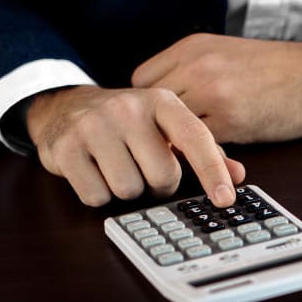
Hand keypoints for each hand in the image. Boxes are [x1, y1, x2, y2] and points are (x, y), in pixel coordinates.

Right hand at [26, 85, 245, 207]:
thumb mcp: (165, 127)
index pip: (195, 138)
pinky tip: (93, 171)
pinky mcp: (66, 147)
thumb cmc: (126, 124)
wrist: (64, 107)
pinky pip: (96, 196)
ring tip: (115, 167)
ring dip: (125, 190)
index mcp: (160, 102)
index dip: (212, 172)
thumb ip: (202, 151)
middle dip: (156, 184)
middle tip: (142, 169)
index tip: (225, 199)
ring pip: (128, 190)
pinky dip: (97, 194)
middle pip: (162, 176)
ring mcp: (94, 126)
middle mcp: (128, 108)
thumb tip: (237, 175)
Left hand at [131, 34, 301, 143]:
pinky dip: (204, 156)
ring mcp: (212, 92)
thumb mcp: (225, 54)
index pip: (142, 81)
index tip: (160, 121)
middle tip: (169, 146)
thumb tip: (163, 108)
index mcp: (192, 47)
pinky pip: (200, 146)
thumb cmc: (277, 70)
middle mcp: (197, 65)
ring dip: (178, 146)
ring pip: (172, 129)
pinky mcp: (231, 120)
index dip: (148, 106)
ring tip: (191, 155)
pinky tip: (216, 157)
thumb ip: (191, 72)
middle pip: (150, 108)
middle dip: (158, 129)